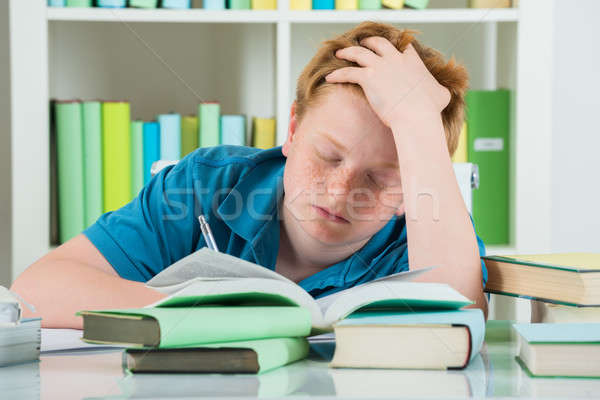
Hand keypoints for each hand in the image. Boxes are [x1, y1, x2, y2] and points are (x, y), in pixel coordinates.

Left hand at [325, 38, 450, 127]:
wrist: (416, 115)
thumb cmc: (430, 109)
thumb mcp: (442, 95)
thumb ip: (439, 90)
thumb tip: (443, 94)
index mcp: (412, 61)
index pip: (402, 47)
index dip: (396, 47)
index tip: (391, 49)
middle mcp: (395, 59)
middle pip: (378, 43)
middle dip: (369, 42)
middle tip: (362, 44)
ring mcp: (380, 66)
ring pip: (359, 52)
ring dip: (348, 52)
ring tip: (340, 53)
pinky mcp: (368, 77)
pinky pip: (348, 72)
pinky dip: (338, 74)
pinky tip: (329, 77)